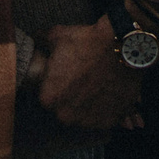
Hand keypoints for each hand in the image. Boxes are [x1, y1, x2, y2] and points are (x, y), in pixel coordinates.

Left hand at [38, 16, 144, 130]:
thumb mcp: (57, 36)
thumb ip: (42, 41)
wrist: (122, 47)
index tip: (65, 76)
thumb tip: (36, 38)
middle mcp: (66, 116)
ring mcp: (89, 122)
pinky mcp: (111, 121)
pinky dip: (106, 108)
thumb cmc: (87, 42)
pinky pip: (104, 118)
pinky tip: (108, 91)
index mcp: (49, 99)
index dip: (57, 85)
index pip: (48, 97)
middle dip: (72, 97)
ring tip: (96, 84)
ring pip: (85, 116)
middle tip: (82, 79)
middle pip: (65, 109)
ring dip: (89, 104)